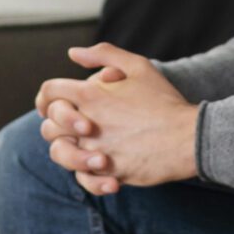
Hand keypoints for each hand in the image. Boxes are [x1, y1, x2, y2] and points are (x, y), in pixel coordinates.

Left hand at [34, 44, 199, 194]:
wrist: (189, 137)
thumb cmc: (164, 101)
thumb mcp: (138, 66)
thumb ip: (103, 54)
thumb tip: (73, 54)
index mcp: (91, 95)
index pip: (49, 92)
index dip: (45, 96)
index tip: (48, 103)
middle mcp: (88, 124)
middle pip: (48, 126)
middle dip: (55, 124)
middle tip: (69, 126)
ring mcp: (96, 151)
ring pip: (61, 154)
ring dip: (68, 150)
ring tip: (86, 147)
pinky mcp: (109, 173)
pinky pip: (83, 179)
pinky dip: (88, 176)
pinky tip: (103, 168)